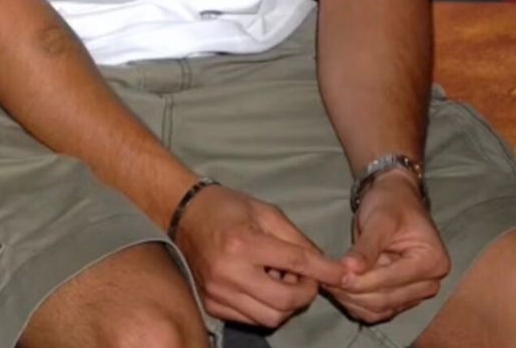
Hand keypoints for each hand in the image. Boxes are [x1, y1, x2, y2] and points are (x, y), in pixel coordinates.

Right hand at [174, 184, 343, 328]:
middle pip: (284, 302)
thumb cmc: (228, 207)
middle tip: (308, 278)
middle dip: (305, 293)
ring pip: (269, 318)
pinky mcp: (211, 304)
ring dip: (287, 304)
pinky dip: (266, 308)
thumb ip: (296, 239)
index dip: (324, 270)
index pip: (295, 263)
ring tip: (283, 279)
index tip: (342, 274)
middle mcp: (229, 272)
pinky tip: (264, 286)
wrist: (185, 213)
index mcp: (244, 243)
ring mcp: (218, 293)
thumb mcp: (266, 211)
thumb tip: (323, 263)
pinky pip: (250, 319)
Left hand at [325, 171, 449, 324]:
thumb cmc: (391, 202)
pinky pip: (376, 309)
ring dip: (351, 300)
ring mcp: (415, 293)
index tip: (335, 274)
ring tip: (327, 283)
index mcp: (432, 261)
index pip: (392, 280)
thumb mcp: (380, 219)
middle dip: (353, 291)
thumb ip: (367, 246)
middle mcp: (429, 283)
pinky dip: (355, 303)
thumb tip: (349, 270)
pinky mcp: (400, 297)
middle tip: (324, 281)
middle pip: (386, 299)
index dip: (361, 279)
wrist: (395, 197)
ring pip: (379, 309)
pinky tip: (337, 289)